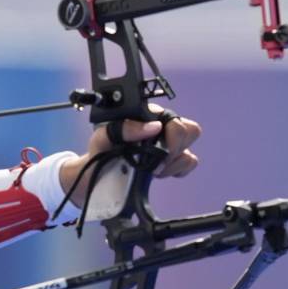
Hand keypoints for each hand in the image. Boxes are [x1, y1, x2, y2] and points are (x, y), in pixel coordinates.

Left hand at [60, 106, 202, 207]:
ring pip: (189, 150)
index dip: (169, 135)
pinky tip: (158, 172)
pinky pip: (190, 162)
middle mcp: (162, 125)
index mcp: (147, 114)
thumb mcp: (103, 138)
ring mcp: (170, 143)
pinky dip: (176, 170)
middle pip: (190, 131)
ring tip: (152, 168)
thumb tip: (153, 127)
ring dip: (172, 164)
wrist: (97, 174)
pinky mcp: (174, 159)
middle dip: (173, 150)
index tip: (153, 150)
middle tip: (153, 162)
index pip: (174, 118)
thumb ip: (123, 129)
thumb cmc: (100, 151)